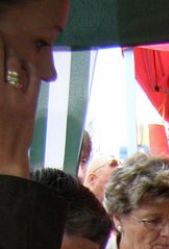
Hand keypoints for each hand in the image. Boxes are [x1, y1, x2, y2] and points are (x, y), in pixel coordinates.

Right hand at [0, 39, 38, 177]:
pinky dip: (30, 67)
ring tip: (11, 50)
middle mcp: (0, 91)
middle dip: (0, 43)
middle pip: (1, 55)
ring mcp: (15, 97)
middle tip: (1, 39)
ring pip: (16, 63)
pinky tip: (27, 64)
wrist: (4, 156)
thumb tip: (1, 72)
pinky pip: (33, 79)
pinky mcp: (29, 105)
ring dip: (13, 53)